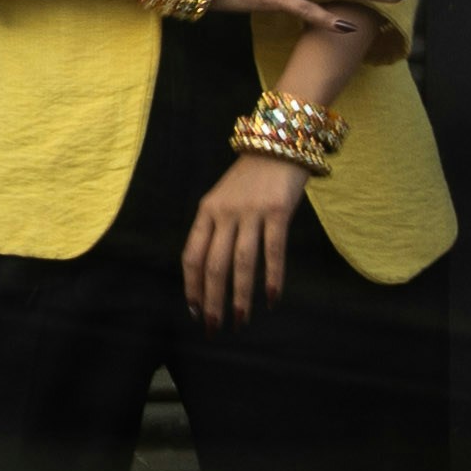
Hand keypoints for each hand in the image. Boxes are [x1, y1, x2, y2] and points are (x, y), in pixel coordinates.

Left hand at [184, 153, 306, 326]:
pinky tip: (272, 298)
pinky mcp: (278, 211)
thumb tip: (211, 273)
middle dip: (212, 300)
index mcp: (206, 212)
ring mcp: (251, 212)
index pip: (191, 256)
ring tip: (240, 321)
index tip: (195, 311)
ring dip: (240, 296)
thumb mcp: (224, 199)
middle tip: (214, 327)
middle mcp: (225, 213)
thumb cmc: (251, 178)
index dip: (191, 286)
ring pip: (241, 263)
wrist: (278, 144)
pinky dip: (273, 277)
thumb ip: (216, 229)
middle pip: (213, 265)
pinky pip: (273, 251)